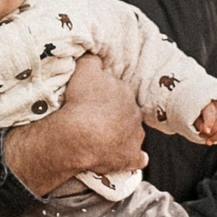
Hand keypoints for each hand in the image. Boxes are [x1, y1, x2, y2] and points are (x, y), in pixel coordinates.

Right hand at [3, 55, 145, 197]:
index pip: (118, 91)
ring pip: (132, 133)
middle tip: (97, 120)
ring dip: (123, 135)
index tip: (95, 101)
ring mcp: (135, 137)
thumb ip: (93, 60)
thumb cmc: (81, 102)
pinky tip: (124, 158)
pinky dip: (133, 158)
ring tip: (104, 139)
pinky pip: (137, 158)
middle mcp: (134, 114)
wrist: (79, 135)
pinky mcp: (130, 157)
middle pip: (127, 112)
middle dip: (116, 115)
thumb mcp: (85, 70)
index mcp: (125, 93)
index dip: (106, 96)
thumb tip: (96, 57)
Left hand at [194, 98, 216, 146]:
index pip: (211, 112)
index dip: (209, 123)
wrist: (201, 111)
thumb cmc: (195, 114)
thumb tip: (205, 130)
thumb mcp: (194, 117)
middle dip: (213, 132)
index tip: (205, 132)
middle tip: (205, 140)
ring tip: (208, 143)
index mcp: (209, 102)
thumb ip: (199, 123)